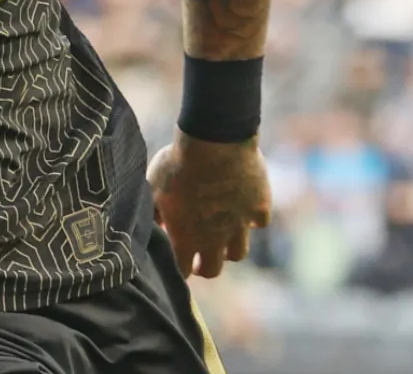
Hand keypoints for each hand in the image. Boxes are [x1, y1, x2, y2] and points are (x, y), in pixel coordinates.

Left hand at [148, 131, 271, 278]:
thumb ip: (151, 214)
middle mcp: (216, 240)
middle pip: (213, 270)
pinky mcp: (260, 208)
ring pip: (239, 253)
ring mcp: (241, 226)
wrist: (215, 143)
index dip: (179, 267)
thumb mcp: (153, 188)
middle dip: (204, 265)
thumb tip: (153, 226)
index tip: (177, 257)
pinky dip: (252, 219)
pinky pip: (260, 223)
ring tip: (220, 234)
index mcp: (186, 238)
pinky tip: (243, 206)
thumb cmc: (178, 164)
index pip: (182, 271)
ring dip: (229, 247)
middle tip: (198, 253)